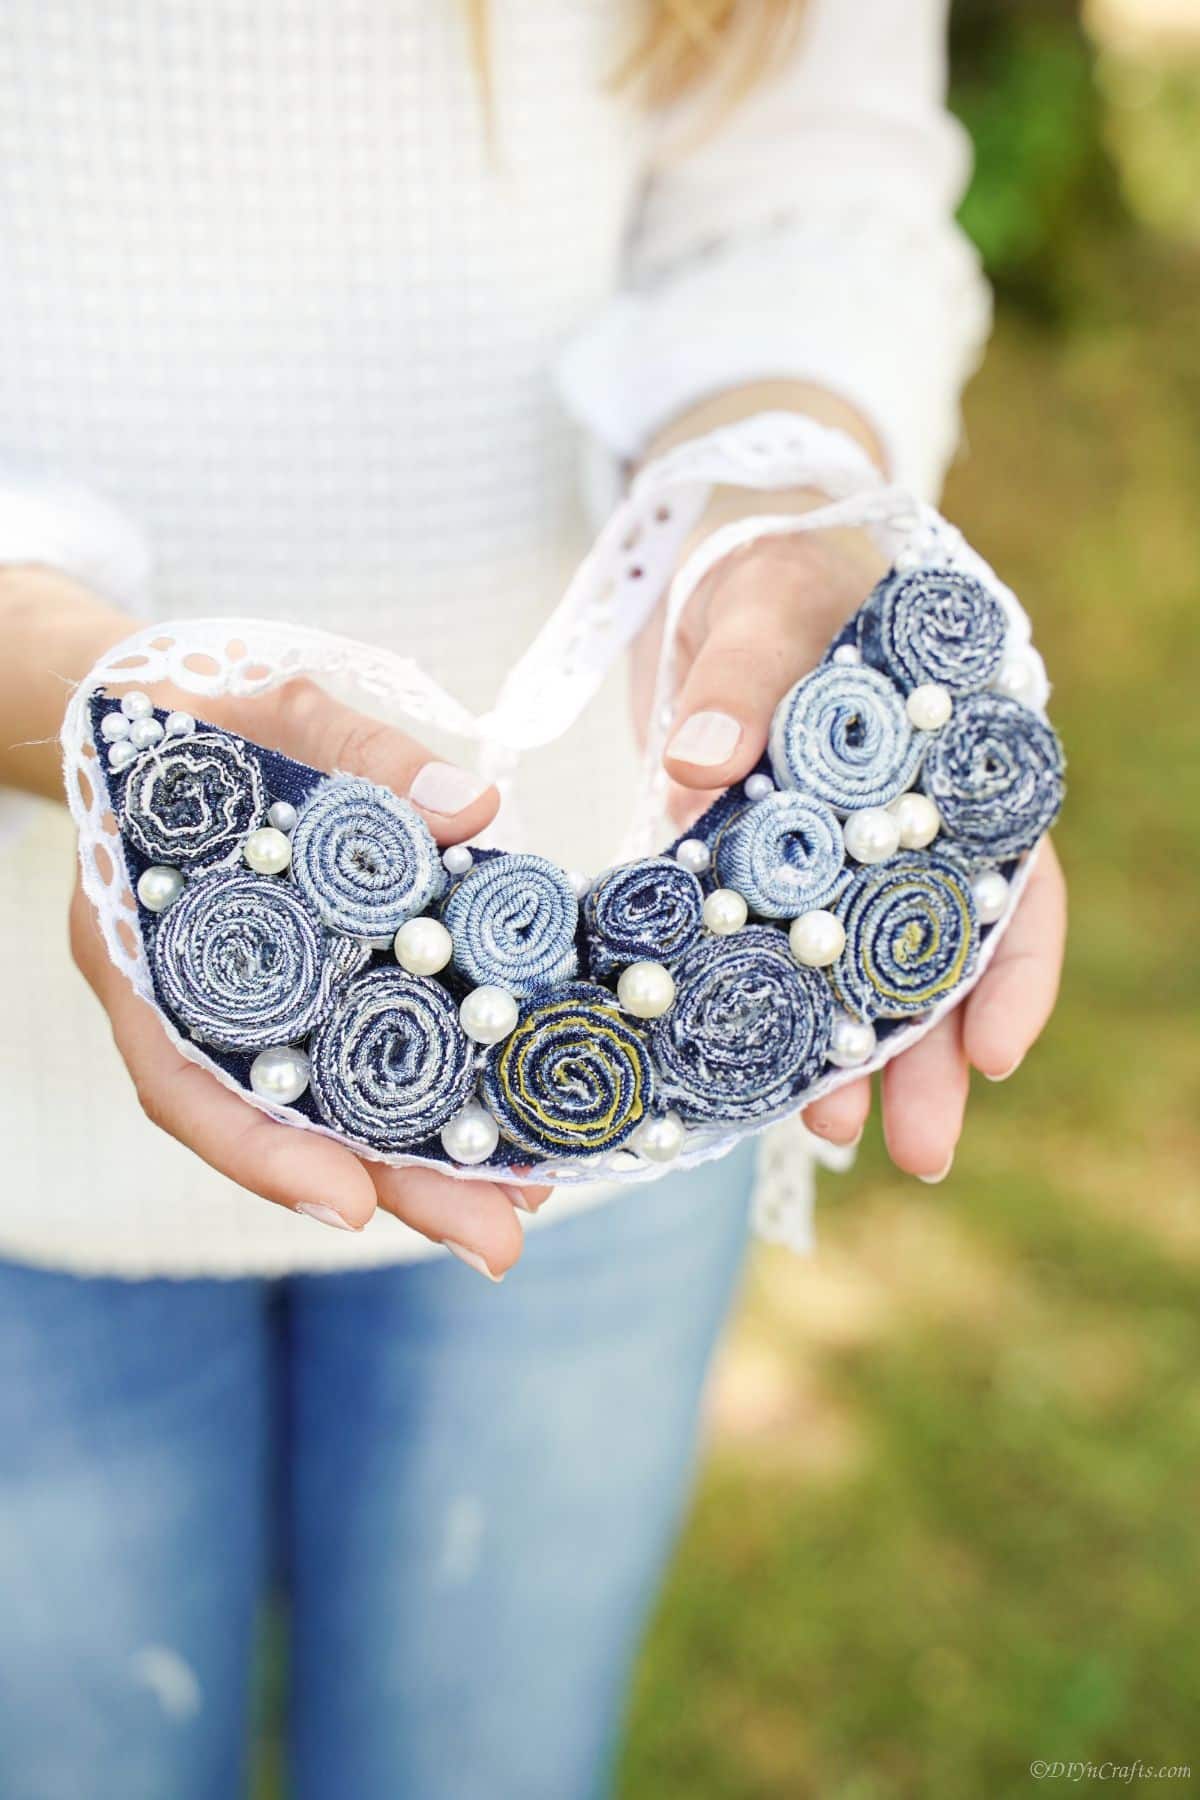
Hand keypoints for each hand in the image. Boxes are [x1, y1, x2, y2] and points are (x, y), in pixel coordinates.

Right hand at [71, 674, 549, 1276]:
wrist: (171, 722)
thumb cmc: (206, 719)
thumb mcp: (272, 709)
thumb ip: (357, 753)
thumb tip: (474, 806)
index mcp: (144, 947)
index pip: (183, 1075)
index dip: (256, 1147)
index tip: (344, 1201)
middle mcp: (196, 1005)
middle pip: (281, 1121)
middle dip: (388, 1187)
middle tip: (495, 1243)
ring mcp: (257, 1011)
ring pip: (331, 1108)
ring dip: (426, 1164)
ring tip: (523, 1204)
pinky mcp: (316, 996)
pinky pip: (367, 1059)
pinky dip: (434, 1096)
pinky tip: (508, 1126)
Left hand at [635, 528, 1067, 1181]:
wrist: (725, 562)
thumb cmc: (777, 572)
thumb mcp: (767, 602)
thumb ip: (743, 675)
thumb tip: (699, 764)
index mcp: (957, 766)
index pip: (1012, 879)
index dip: (1011, 971)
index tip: (997, 1055)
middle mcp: (911, 826)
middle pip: (942, 956)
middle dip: (935, 1057)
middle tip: (921, 1152)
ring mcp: (839, 859)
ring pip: (865, 975)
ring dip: (856, 1058)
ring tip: (831, 1135)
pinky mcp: (768, 874)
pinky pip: (779, 959)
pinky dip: (769, 1015)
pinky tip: (756, 1080)